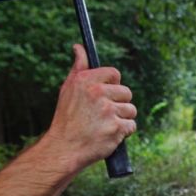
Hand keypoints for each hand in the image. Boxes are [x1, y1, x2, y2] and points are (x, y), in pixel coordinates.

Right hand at [44, 44, 137, 170]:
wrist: (64, 148)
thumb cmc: (66, 119)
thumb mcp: (68, 89)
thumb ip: (78, 67)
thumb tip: (78, 47)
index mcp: (86, 80)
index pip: (115, 74)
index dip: (114, 85)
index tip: (107, 94)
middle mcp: (98, 93)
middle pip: (127, 93)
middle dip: (119, 104)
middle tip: (104, 114)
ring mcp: (108, 111)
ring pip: (131, 110)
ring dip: (123, 119)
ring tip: (106, 125)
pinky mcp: (116, 128)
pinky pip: (131, 126)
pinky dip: (124, 132)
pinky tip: (110, 134)